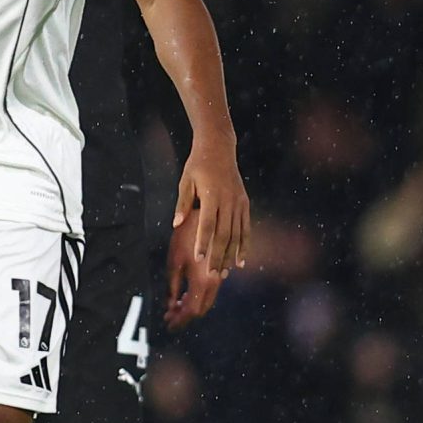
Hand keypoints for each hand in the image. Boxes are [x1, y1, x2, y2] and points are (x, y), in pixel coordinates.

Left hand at [163, 233, 225, 327]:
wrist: (208, 213)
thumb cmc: (185, 234)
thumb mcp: (174, 261)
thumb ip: (173, 286)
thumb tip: (170, 305)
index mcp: (203, 281)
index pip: (192, 310)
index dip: (179, 319)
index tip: (168, 324)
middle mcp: (217, 280)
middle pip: (203, 307)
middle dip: (185, 314)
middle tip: (169, 316)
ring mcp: (222, 273)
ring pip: (209, 298)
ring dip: (192, 304)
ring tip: (175, 305)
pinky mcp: (223, 266)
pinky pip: (214, 288)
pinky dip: (200, 294)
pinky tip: (187, 292)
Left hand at [170, 140, 250, 273]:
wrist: (219, 149)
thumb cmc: (197, 166)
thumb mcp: (185, 181)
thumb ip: (182, 204)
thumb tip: (176, 224)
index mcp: (212, 196)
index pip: (207, 224)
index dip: (203, 242)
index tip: (199, 258)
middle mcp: (229, 201)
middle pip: (224, 234)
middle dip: (219, 255)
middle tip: (213, 274)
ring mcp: (239, 203)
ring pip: (237, 234)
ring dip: (232, 255)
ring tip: (226, 272)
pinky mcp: (245, 203)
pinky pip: (246, 228)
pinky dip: (244, 245)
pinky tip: (242, 260)